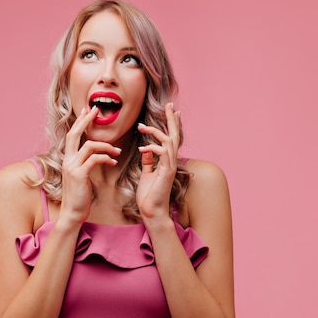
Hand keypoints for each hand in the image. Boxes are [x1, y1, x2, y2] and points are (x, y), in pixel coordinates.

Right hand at [59, 106, 121, 224]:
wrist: (72, 213)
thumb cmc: (79, 197)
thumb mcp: (80, 177)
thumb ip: (84, 164)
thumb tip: (94, 156)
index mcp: (67, 160)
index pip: (72, 135)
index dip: (79, 121)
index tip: (87, 111)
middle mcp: (67, 160)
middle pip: (74, 133)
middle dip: (86, 120)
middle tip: (96, 110)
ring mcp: (72, 167)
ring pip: (89, 146)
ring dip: (106, 146)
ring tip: (117, 151)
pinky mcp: (79, 175)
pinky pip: (94, 159)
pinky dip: (106, 158)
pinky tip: (113, 162)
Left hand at [136, 102, 180, 220]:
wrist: (152, 212)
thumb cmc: (148, 196)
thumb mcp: (146, 174)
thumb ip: (148, 161)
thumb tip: (146, 150)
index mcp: (166, 161)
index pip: (170, 138)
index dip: (171, 124)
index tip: (169, 110)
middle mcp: (171, 162)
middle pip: (175, 135)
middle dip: (172, 119)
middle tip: (170, 105)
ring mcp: (170, 167)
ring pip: (170, 142)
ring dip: (156, 132)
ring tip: (142, 127)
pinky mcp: (166, 172)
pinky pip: (163, 154)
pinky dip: (152, 148)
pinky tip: (142, 148)